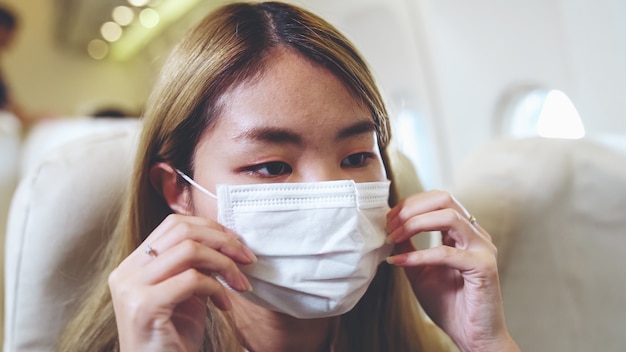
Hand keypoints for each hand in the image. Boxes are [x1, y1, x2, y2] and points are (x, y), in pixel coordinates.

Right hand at [108, 214, 255, 351]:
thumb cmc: (175, 338)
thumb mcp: (187, 294)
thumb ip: (196, 265)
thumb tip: (226, 240)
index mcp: (133, 265)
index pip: (173, 225)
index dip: (210, 228)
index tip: (237, 244)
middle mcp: (126, 272)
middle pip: (182, 231)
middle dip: (223, 240)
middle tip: (247, 259)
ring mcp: (131, 288)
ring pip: (189, 250)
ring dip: (224, 263)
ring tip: (241, 283)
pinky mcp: (144, 306)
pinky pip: (192, 280)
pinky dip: (217, 288)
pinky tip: (225, 305)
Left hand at [385, 191, 518, 351]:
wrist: (472, 336)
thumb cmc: (450, 305)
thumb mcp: (419, 271)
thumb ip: (408, 248)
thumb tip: (389, 229)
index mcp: (462, 233)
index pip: (437, 201)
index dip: (409, 204)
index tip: (387, 218)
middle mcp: (475, 235)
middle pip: (444, 199)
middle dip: (411, 208)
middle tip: (389, 224)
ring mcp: (482, 249)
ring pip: (449, 216)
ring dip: (414, 224)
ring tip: (393, 238)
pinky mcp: (483, 267)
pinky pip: (447, 253)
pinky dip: (420, 255)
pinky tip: (401, 262)